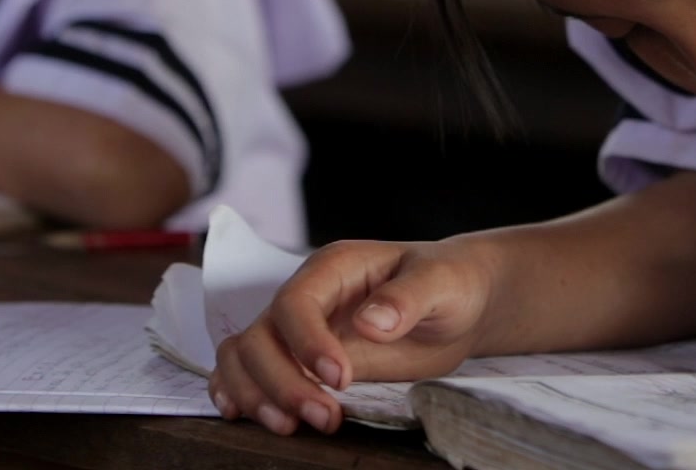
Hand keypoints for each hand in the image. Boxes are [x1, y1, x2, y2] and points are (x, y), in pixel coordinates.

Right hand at [209, 237, 497, 434]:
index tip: (341, 379)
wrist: (457, 302)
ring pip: (242, 356)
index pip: (295, 302)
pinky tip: (249, 418)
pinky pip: (245, 371)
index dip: (307, 343)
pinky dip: (238, 394)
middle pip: (260, 336)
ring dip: (256, 395)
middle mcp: (306, 297)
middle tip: (325, 418)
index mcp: (334, 268)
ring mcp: (295, 329)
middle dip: (282, 382)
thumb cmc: (449, 283)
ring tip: (291, 427)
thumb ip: (408, 297)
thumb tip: (370, 320)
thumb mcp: (441, 282)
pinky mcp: (296, 359)